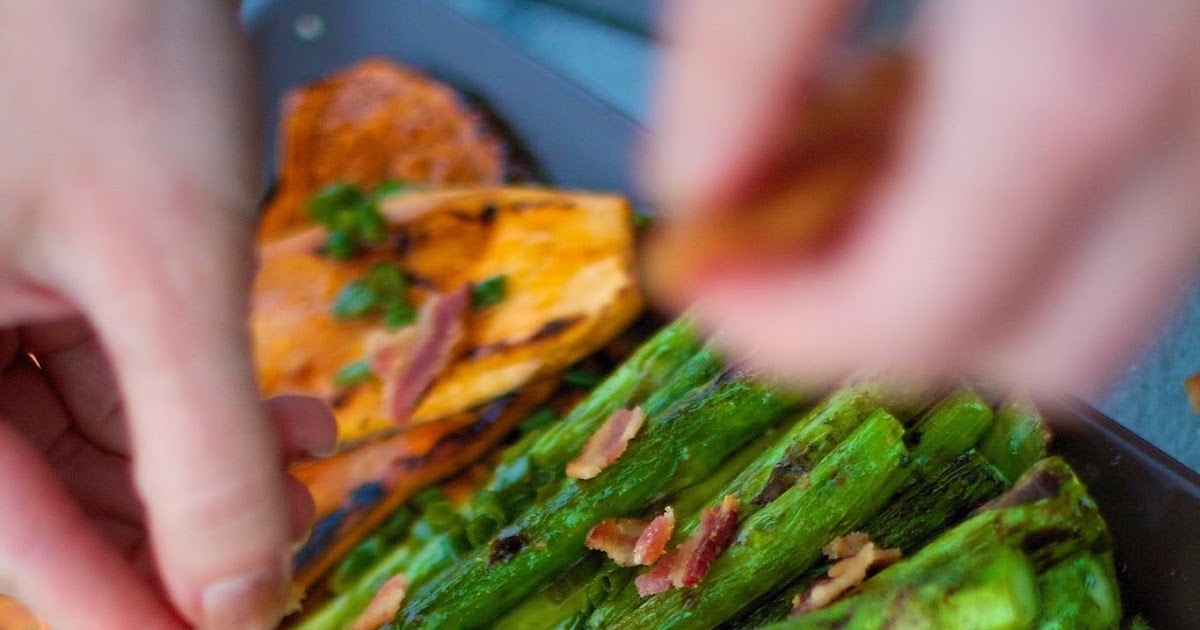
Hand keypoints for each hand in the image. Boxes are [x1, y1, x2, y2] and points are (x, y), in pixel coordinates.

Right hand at [0, 2, 333, 627]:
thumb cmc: (101, 53)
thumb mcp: (164, 265)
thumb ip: (200, 448)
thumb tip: (241, 601)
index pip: (13, 539)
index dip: (125, 609)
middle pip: (49, 491)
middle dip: (182, 527)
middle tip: (291, 547)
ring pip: (89, 434)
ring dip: (205, 460)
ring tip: (311, 460)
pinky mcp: (32, 261)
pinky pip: (107, 365)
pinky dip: (195, 393)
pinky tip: (282, 406)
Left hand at [648, 0, 1199, 392]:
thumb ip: (740, 47)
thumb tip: (693, 180)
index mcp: (1072, 75)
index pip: (914, 322)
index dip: (778, 332)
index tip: (702, 279)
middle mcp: (1193, 118)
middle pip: (1032, 352)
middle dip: (872, 328)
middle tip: (765, 251)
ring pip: (1097, 289)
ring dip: (950, 270)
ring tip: (840, 166)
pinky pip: (1136, 205)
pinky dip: (1022, 206)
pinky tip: (938, 113)